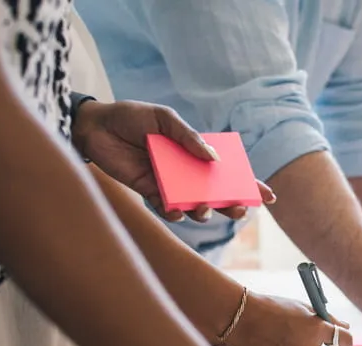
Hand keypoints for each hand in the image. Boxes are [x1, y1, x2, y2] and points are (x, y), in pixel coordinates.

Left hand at [71, 100, 275, 222]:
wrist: (94, 127)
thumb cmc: (130, 117)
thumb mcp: (163, 118)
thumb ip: (188, 137)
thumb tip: (213, 159)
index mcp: (194, 151)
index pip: (227, 170)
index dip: (248, 183)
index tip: (267, 195)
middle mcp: (186, 170)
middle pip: (217, 193)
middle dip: (232, 204)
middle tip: (239, 210)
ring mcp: (169, 183)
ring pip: (196, 205)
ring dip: (205, 211)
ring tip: (205, 209)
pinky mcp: (150, 192)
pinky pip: (168, 209)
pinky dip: (175, 213)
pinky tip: (175, 210)